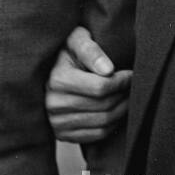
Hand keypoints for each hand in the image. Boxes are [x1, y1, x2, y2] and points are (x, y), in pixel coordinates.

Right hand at [45, 26, 131, 143]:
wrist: (43, 71)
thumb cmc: (64, 51)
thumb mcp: (74, 39)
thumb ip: (91, 51)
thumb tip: (108, 70)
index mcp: (56, 80)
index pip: (101, 87)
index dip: (122, 81)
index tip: (130, 74)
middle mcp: (53, 104)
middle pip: (104, 106)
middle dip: (123, 95)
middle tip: (131, 86)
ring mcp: (56, 122)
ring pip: (103, 122)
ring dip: (121, 110)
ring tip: (125, 96)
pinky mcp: (61, 134)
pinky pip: (97, 135)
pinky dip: (112, 124)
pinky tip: (114, 110)